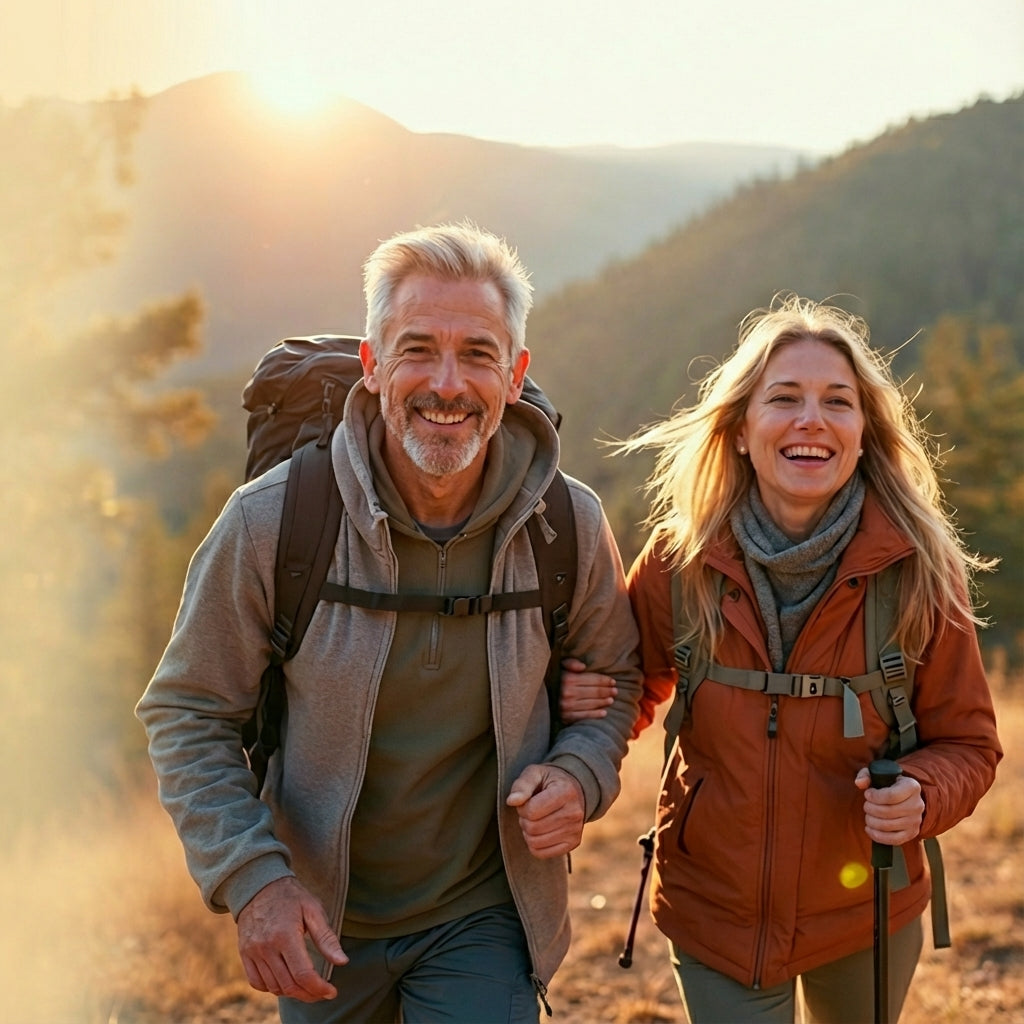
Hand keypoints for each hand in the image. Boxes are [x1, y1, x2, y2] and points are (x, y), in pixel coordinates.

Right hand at [237, 876, 347, 1001]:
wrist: (259, 885)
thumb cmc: (292, 896)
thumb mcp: (313, 909)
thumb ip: (327, 938)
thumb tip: (343, 962)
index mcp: (286, 935)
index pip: (303, 974)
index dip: (319, 988)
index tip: (331, 992)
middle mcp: (266, 946)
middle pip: (289, 985)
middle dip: (309, 994)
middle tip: (322, 992)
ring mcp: (252, 952)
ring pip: (274, 987)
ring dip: (293, 993)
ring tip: (307, 987)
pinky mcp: (244, 954)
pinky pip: (257, 982)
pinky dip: (272, 988)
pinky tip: (286, 981)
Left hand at [506, 764, 585, 858]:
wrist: (574, 790)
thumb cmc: (549, 781)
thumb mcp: (535, 773)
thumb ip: (522, 785)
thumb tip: (512, 801)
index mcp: (566, 792)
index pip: (532, 811)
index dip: (522, 807)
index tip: (527, 800)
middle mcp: (575, 813)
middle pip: (533, 828)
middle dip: (525, 819)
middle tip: (531, 810)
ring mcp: (575, 830)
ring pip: (535, 842)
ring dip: (528, 832)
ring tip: (536, 819)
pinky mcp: (572, 843)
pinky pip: (541, 853)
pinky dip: (534, 844)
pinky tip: (540, 831)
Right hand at [559, 657, 616, 722]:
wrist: (539, 693)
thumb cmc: (553, 678)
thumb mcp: (559, 666)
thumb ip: (570, 663)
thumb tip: (583, 667)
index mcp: (568, 678)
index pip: (592, 679)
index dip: (604, 680)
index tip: (612, 681)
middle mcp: (567, 692)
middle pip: (594, 692)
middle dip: (607, 691)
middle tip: (615, 691)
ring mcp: (566, 706)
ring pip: (591, 703)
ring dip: (603, 702)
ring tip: (611, 700)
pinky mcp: (565, 716)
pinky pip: (584, 716)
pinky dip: (595, 714)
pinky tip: (604, 713)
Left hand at [855, 767, 924, 845]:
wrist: (904, 798)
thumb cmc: (887, 784)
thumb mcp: (878, 774)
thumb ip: (866, 776)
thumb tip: (859, 783)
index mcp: (912, 786)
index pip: (891, 796)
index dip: (874, 797)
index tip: (867, 794)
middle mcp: (918, 804)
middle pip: (888, 812)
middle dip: (870, 809)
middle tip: (866, 805)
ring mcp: (916, 821)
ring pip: (889, 826)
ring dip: (872, 821)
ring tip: (868, 815)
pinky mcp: (912, 833)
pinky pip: (894, 839)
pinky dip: (877, 836)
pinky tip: (869, 828)